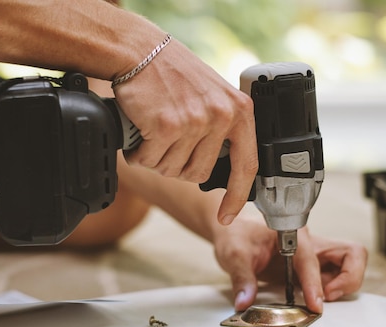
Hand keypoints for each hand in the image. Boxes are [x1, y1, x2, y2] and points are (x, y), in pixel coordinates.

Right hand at [113, 38, 257, 225]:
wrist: (140, 52)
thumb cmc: (173, 75)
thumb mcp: (214, 96)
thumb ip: (223, 129)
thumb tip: (221, 169)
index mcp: (239, 111)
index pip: (246, 165)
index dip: (236, 196)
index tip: (227, 215)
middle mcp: (221, 116)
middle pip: (200, 174)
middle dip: (178, 167)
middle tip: (167, 144)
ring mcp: (195, 122)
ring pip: (173, 170)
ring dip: (157, 159)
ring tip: (153, 133)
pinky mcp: (166, 125)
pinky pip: (150, 161)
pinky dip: (139, 154)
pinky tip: (139, 133)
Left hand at [212, 215, 366, 312]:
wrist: (236, 230)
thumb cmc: (238, 233)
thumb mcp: (234, 254)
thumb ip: (242, 278)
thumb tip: (245, 301)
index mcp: (293, 234)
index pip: (311, 259)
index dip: (315, 283)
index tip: (316, 304)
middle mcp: (310, 243)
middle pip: (351, 254)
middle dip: (349, 278)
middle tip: (327, 296)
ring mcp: (315, 255)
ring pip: (349, 264)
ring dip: (345, 284)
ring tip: (321, 298)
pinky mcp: (312, 268)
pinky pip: (336, 277)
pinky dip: (335, 289)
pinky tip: (314, 298)